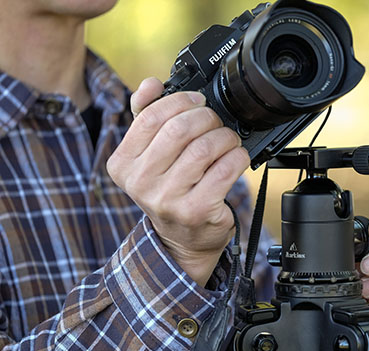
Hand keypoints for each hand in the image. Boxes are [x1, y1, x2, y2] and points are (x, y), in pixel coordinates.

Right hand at [107, 77, 249, 286]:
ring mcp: (168, 199)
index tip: (198, 101)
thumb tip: (150, 84)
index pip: (150, 117)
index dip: (180, 101)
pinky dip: (237, 156)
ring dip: (225, 137)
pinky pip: (224, 169)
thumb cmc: (169, 190)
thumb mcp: (149, 156)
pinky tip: (236, 157)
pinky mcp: (197, 210)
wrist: (183, 239)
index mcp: (123, 164)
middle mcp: (141, 183)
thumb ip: (146, 117)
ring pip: (205, 148)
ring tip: (228, 141)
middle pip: (179, 129)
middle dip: (206, 118)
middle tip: (215, 122)